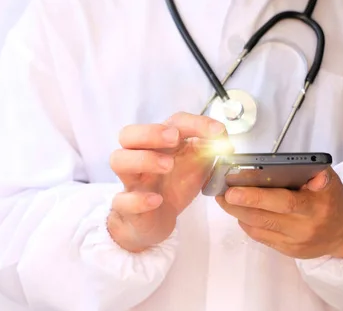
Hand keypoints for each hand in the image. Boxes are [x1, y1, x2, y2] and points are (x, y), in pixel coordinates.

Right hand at [108, 112, 230, 252]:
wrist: (158, 220)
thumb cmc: (174, 185)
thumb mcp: (197, 164)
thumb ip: (210, 148)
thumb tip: (224, 136)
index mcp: (160, 143)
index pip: (170, 122)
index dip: (194, 123)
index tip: (218, 132)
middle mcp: (140, 157)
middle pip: (128, 134)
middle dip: (151, 132)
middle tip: (174, 139)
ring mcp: (131, 181)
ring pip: (118, 160)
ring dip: (143, 159)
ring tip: (168, 166)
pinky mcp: (126, 206)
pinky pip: (122, 200)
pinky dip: (139, 199)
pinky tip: (157, 200)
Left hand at [216, 167, 342, 259]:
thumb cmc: (332, 199)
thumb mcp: (330, 180)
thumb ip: (315, 172)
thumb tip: (303, 166)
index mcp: (316, 206)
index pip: (283, 202)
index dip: (256, 195)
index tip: (234, 186)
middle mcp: (305, 227)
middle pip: (264, 217)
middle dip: (238, 203)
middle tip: (221, 192)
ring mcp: (296, 242)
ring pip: (258, 228)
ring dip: (237, 212)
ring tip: (223, 198)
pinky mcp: (288, 251)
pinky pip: (261, 237)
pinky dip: (247, 222)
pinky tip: (239, 210)